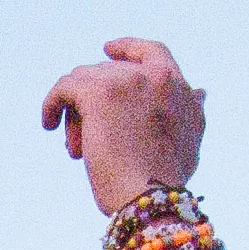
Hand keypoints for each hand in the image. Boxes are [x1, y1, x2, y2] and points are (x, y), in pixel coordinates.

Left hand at [40, 38, 206, 215]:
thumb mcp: (190, 143)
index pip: (152, 52)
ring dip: (78, 114)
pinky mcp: (99, 92)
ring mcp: (128, 81)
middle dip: (96, 105)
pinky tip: (48, 123)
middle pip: (110, 74)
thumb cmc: (168, 184)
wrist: (152, 201)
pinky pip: (65, 87)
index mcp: (178, 87)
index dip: (128, 48)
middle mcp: (156, 77)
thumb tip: (200, 92)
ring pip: (86, 82)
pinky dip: (53, 103)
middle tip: (84, 139)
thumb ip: (191, 113)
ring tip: (75, 149)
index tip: (108, 50)